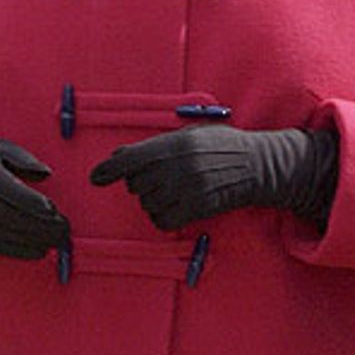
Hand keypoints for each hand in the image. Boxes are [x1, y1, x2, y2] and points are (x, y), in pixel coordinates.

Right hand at [0, 131, 69, 259]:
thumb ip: (22, 159)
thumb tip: (46, 173)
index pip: (3, 187)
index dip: (28, 200)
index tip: (52, 208)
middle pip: (4, 214)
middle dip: (36, 225)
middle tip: (63, 229)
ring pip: (0, 232)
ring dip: (31, 239)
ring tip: (57, 241)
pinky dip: (18, 250)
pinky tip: (39, 250)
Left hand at [89, 124, 338, 230]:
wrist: (258, 166)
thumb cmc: (222, 147)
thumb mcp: (189, 134)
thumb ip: (155, 145)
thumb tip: (119, 156)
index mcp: (175, 142)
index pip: (131, 158)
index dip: (109, 169)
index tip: (95, 178)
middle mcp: (180, 165)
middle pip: (137, 183)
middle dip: (141, 182)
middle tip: (160, 177)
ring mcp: (189, 188)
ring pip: (148, 203)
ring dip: (152, 200)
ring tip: (171, 191)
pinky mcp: (198, 208)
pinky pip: (163, 220)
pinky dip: (163, 216)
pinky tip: (173, 208)